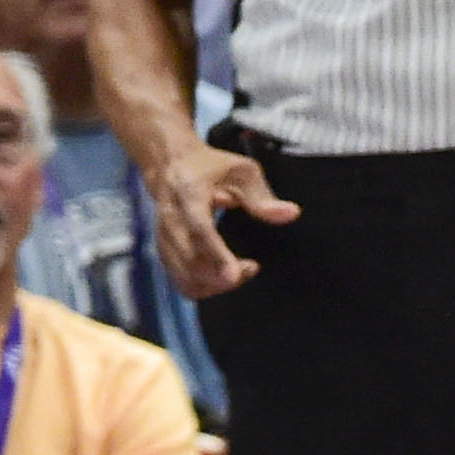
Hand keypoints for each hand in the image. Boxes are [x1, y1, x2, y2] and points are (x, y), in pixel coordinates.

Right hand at [149, 136, 296, 296]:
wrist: (172, 166)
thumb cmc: (212, 169)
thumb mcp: (242, 171)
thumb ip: (262, 196)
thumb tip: (291, 213)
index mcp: (189, 193)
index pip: (199, 228)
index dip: (216, 253)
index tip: (235, 274)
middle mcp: (170, 219)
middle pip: (191, 260)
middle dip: (221, 275)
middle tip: (250, 268)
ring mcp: (163, 239)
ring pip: (186, 277)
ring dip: (217, 285)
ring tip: (242, 271)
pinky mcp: (165, 253)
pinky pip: (183, 282)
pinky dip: (207, 288)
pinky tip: (226, 276)